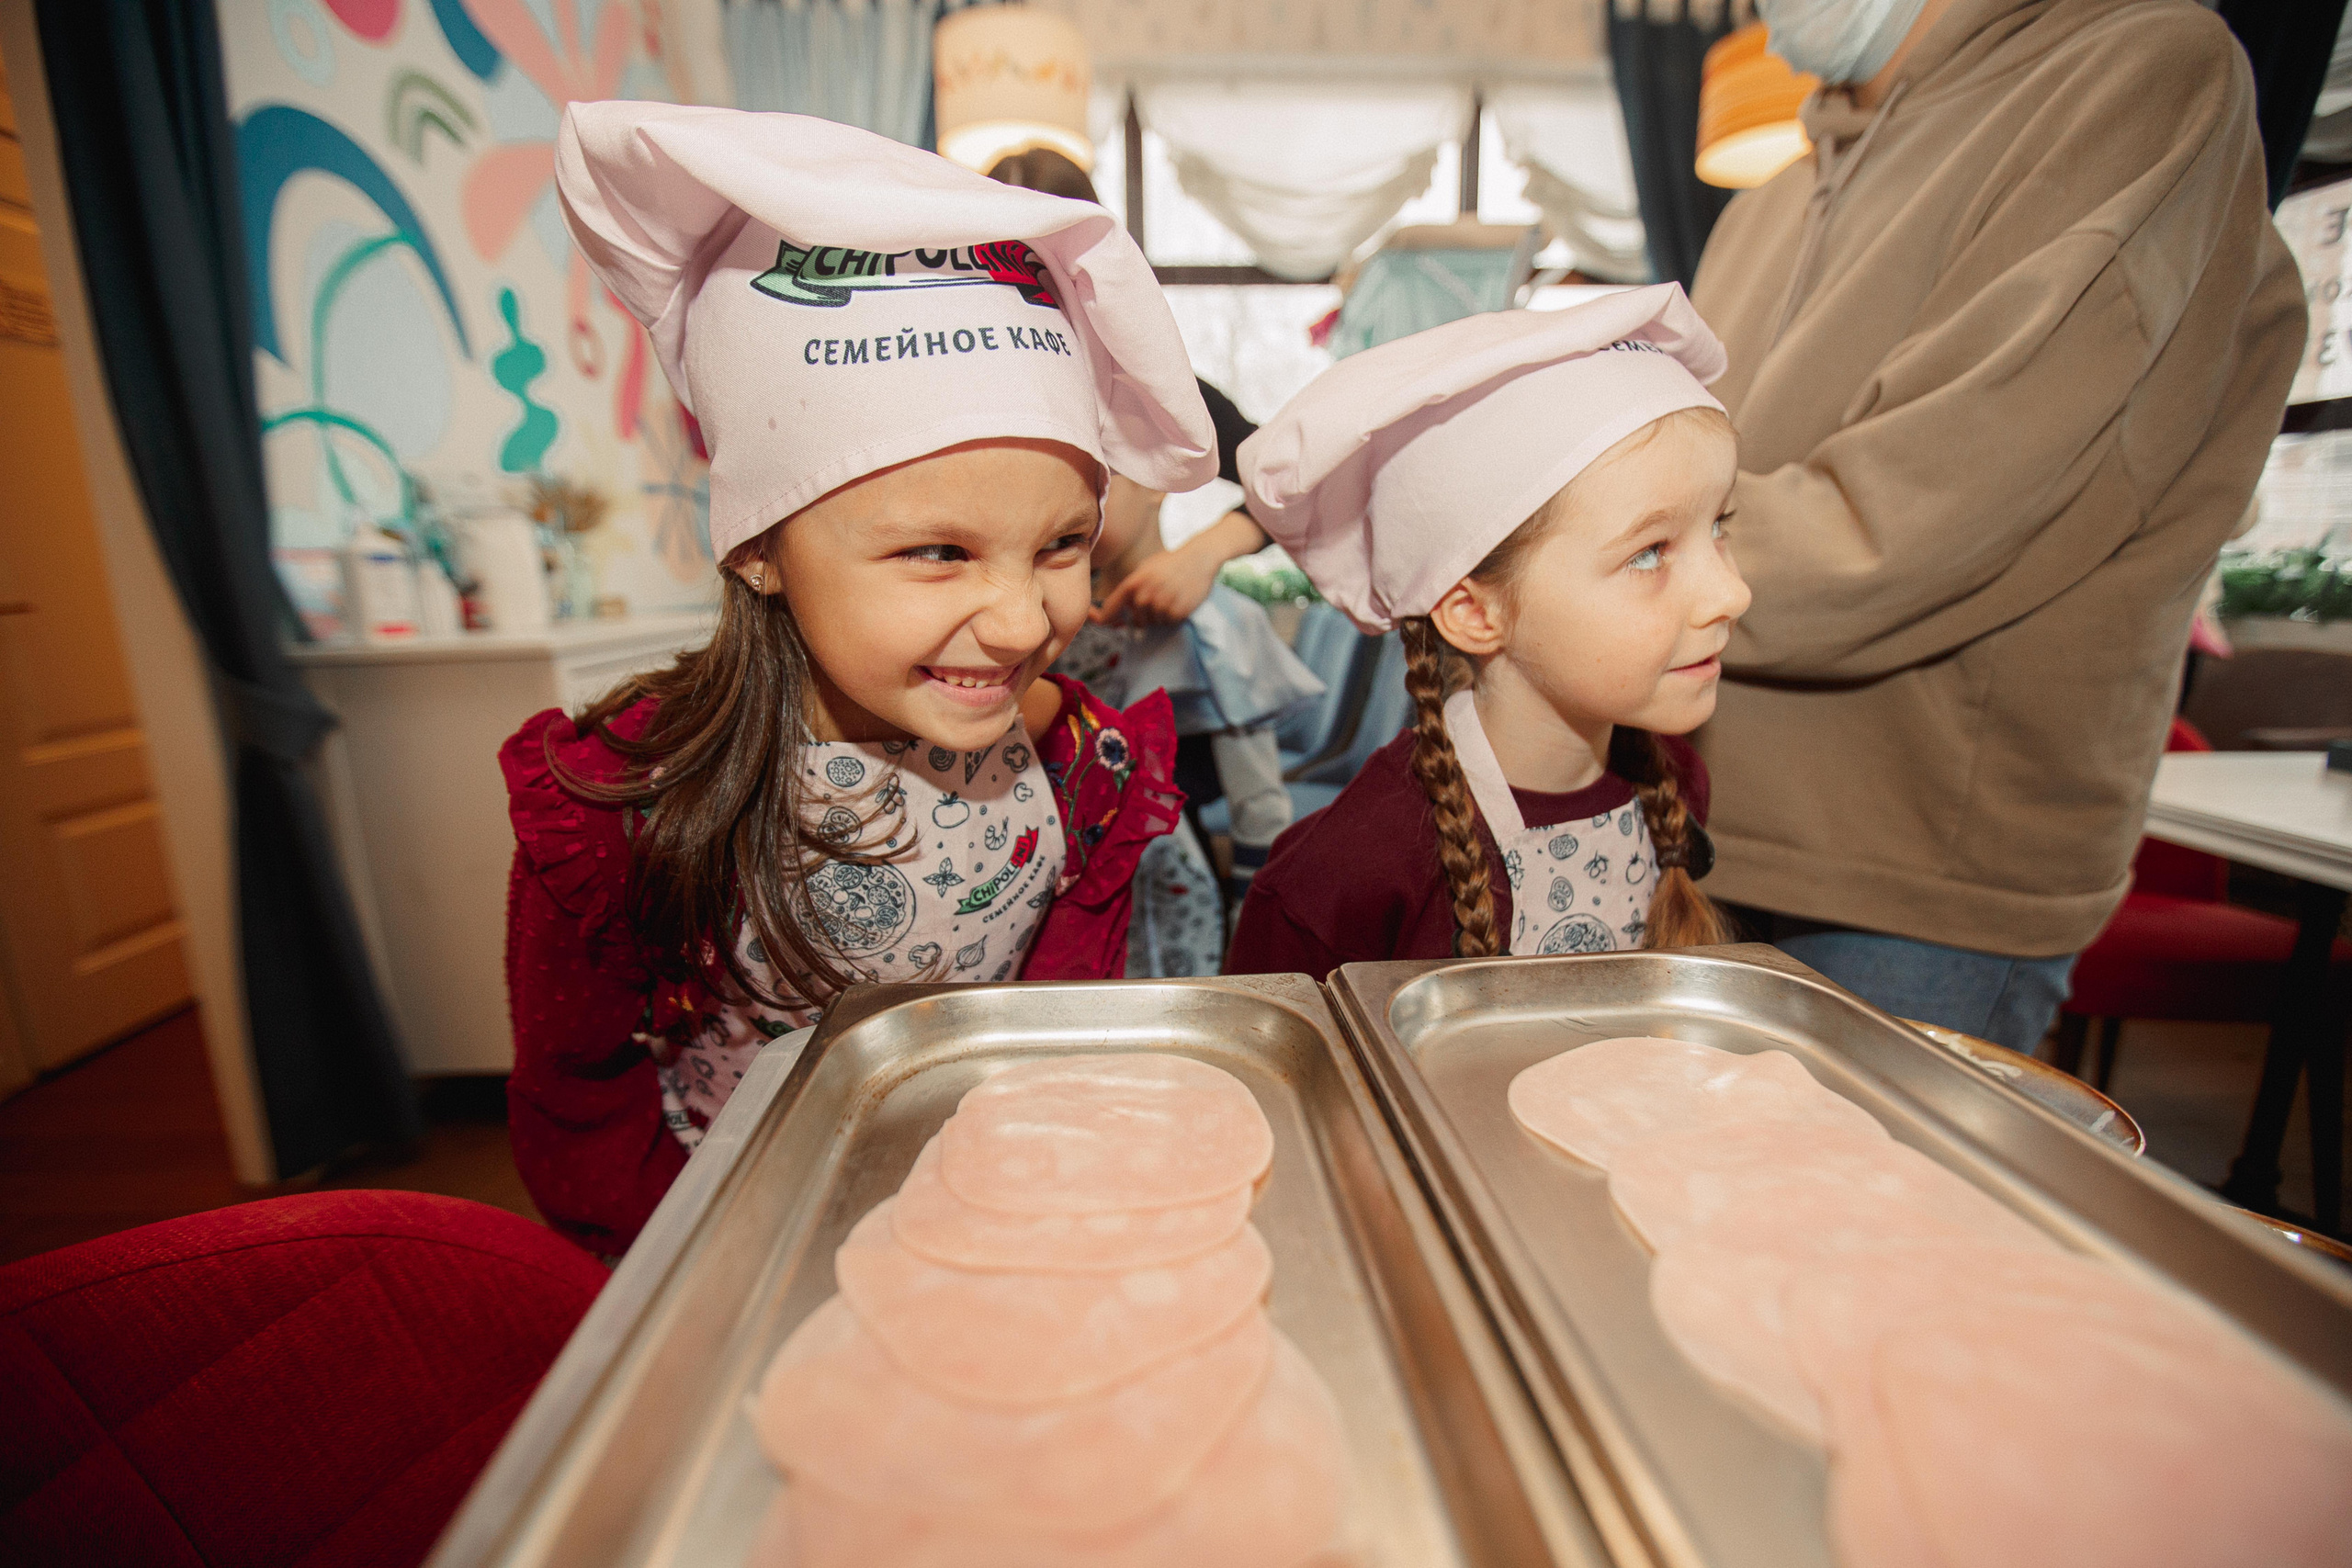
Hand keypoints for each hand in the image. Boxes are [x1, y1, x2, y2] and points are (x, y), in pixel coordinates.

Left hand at [1091, 510, 1268, 626]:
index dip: (1098, 618)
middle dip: (1144, 614)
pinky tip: (1179, 599)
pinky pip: (1169, 623)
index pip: (1110, 609)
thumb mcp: (1144, 570)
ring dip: (1160, 615)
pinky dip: (1173, 615)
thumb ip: (1130, 591)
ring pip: (1153, 623)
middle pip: (1136, 621)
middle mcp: (1144, 597)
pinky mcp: (1177, 612)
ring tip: (1170, 594)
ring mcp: (1161, 605)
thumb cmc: (1169, 563)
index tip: (1091, 618)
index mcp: (1133, 584)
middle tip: (1158, 595)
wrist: (1199, 557)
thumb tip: (1115, 616)